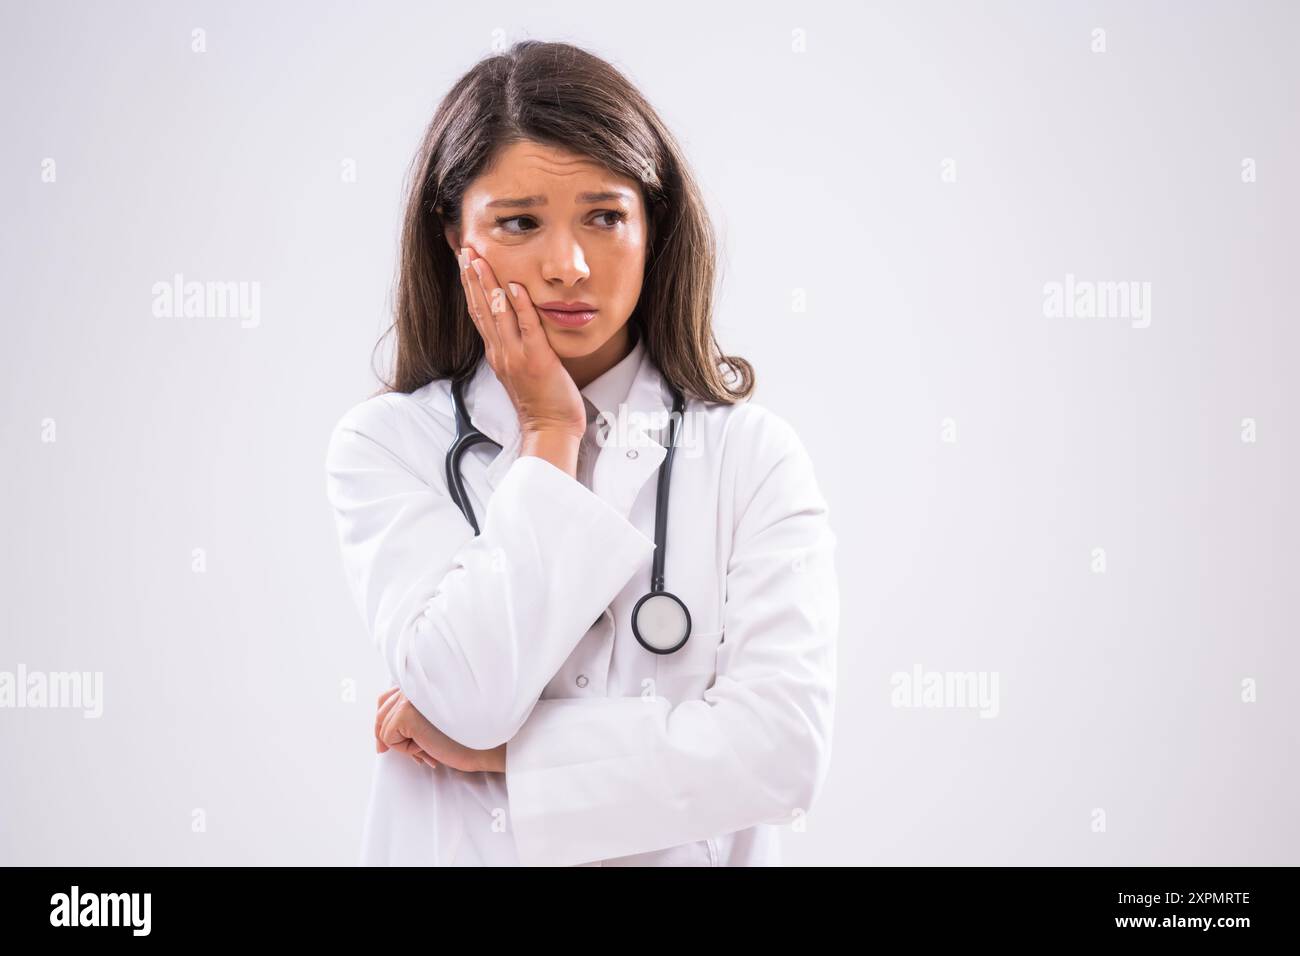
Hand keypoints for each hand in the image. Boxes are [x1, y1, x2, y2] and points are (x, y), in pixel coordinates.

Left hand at [374, 687, 505, 773]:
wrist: (484, 744)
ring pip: (384, 727)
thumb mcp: (434, 719)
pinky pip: (389, 738)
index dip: (383, 721)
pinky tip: (427, 746)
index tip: (383, 742)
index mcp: (421, 681)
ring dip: (402, 743)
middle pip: (381, 710)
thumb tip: (382, 734)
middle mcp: (414, 683)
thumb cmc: (464, 735)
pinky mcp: (406, 713)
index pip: (387, 697)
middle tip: (384, 751)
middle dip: (384, 734)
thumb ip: (413, 715)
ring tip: (426, 746)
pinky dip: (405, 749)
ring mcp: (410, 696)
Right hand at [457, 244, 585, 439]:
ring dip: (488, 284)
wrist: (549, 428)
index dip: (470, 286)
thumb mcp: (520, 371)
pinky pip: (527, 328)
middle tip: (465, 250)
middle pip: (480, 308)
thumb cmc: (542, 401)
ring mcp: (516, 356)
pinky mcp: (536, 360)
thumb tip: (514, 326)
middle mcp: (501, 352)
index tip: (465, 262)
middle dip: (471, 277)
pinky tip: (514, 286)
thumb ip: (515, 347)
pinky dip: (521, 306)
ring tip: (479, 260)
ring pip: (497, 314)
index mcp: (496, 353)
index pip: (478, 313)